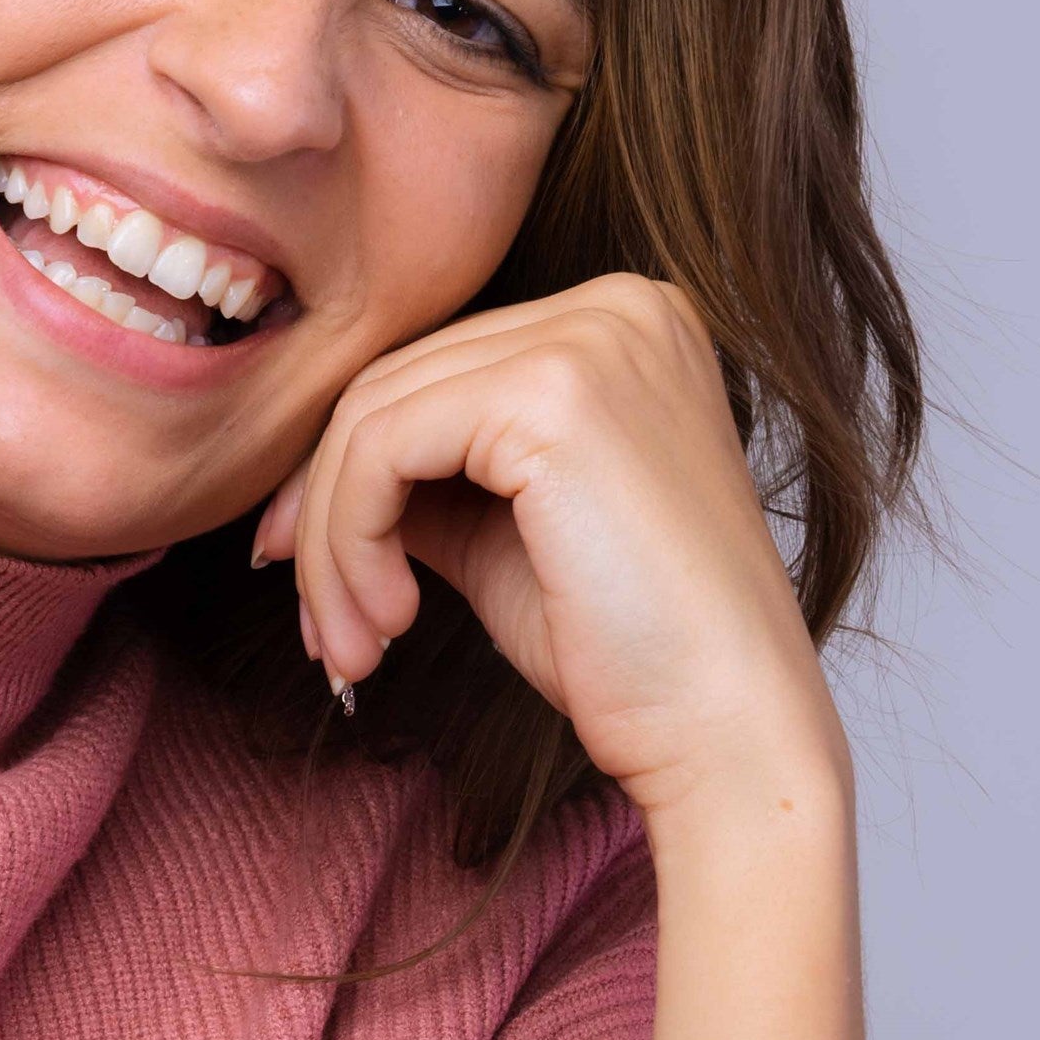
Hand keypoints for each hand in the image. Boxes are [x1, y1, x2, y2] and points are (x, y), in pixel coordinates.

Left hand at [252, 274, 847, 820]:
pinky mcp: (553, 393)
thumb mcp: (506, 543)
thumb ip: (429, 486)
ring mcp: (592, 338)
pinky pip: (382, 447)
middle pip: (397, 382)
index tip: (316, 582)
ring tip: (352, 648)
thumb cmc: (634, 658)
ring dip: (333, 546)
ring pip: (374, 413)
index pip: (438, 373)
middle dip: (327, 517)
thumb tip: (313, 488)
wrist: (726, 731)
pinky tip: (393, 621)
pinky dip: (350, 541)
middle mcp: (618, 308)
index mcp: (624, 328)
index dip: (349, 478)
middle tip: (324, 635)